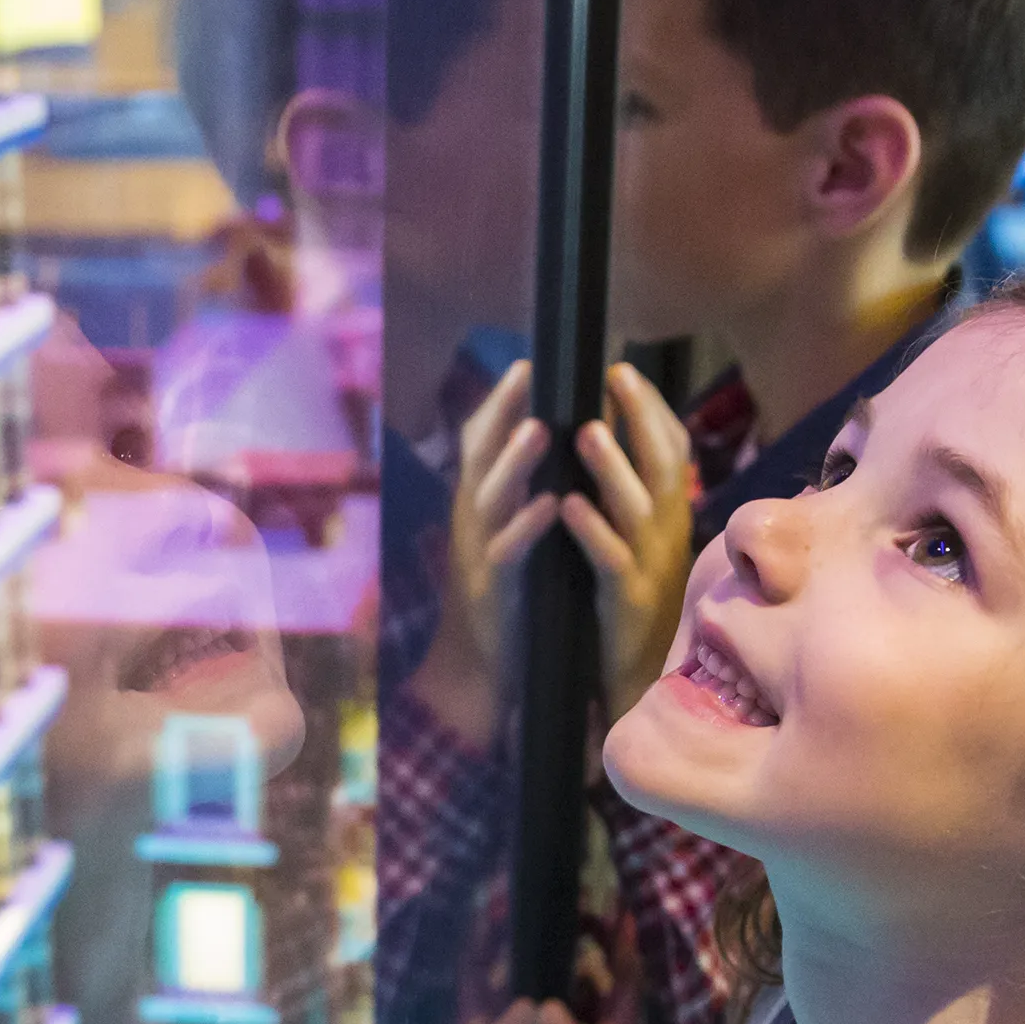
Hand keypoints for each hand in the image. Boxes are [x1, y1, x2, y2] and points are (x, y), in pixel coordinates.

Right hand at [408, 362, 558, 748]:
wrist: (484, 661)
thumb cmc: (511, 583)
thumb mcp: (508, 525)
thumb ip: (519, 483)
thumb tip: (548, 428)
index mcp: (480, 499)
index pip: (482, 439)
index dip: (501, 401)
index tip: (528, 362)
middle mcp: (473, 518)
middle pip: (479, 456)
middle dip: (502, 413)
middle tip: (527, 374)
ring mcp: (479, 552)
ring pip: (491, 499)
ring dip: (514, 462)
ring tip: (539, 430)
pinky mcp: (495, 589)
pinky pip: (508, 553)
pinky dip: (527, 527)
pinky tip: (551, 505)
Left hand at [567, 363, 694, 714]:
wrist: (637, 680)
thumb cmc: (629, 601)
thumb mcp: (639, 540)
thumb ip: (630, 494)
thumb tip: (602, 435)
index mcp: (669, 515)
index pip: (671, 448)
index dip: (650, 408)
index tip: (620, 369)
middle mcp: (668, 533)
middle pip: (664, 465)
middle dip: (640, 417)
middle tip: (614, 376)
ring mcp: (652, 567)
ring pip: (638, 509)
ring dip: (613, 468)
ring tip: (587, 432)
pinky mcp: (628, 602)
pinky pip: (610, 560)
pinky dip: (591, 531)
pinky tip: (567, 506)